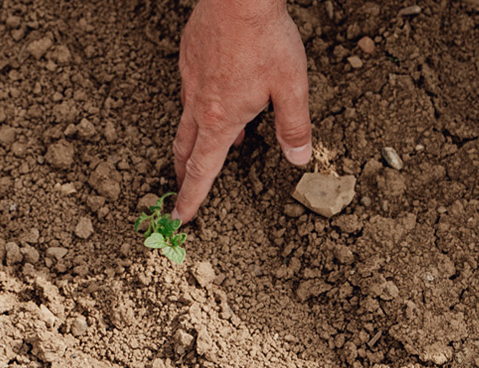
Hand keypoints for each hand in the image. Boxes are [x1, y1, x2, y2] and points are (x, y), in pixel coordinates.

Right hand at [173, 0, 311, 222]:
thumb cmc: (265, 39)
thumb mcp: (291, 87)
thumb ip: (294, 127)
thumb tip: (298, 158)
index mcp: (221, 119)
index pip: (203, 170)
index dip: (192, 197)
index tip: (180, 217)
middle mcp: (199, 104)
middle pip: (185, 149)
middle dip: (183, 173)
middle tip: (181, 188)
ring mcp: (190, 79)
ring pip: (186, 118)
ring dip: (192, 139)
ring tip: (201, 147)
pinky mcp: (188, 57)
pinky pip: (189, 89)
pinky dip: (197, 103)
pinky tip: (213, 95)